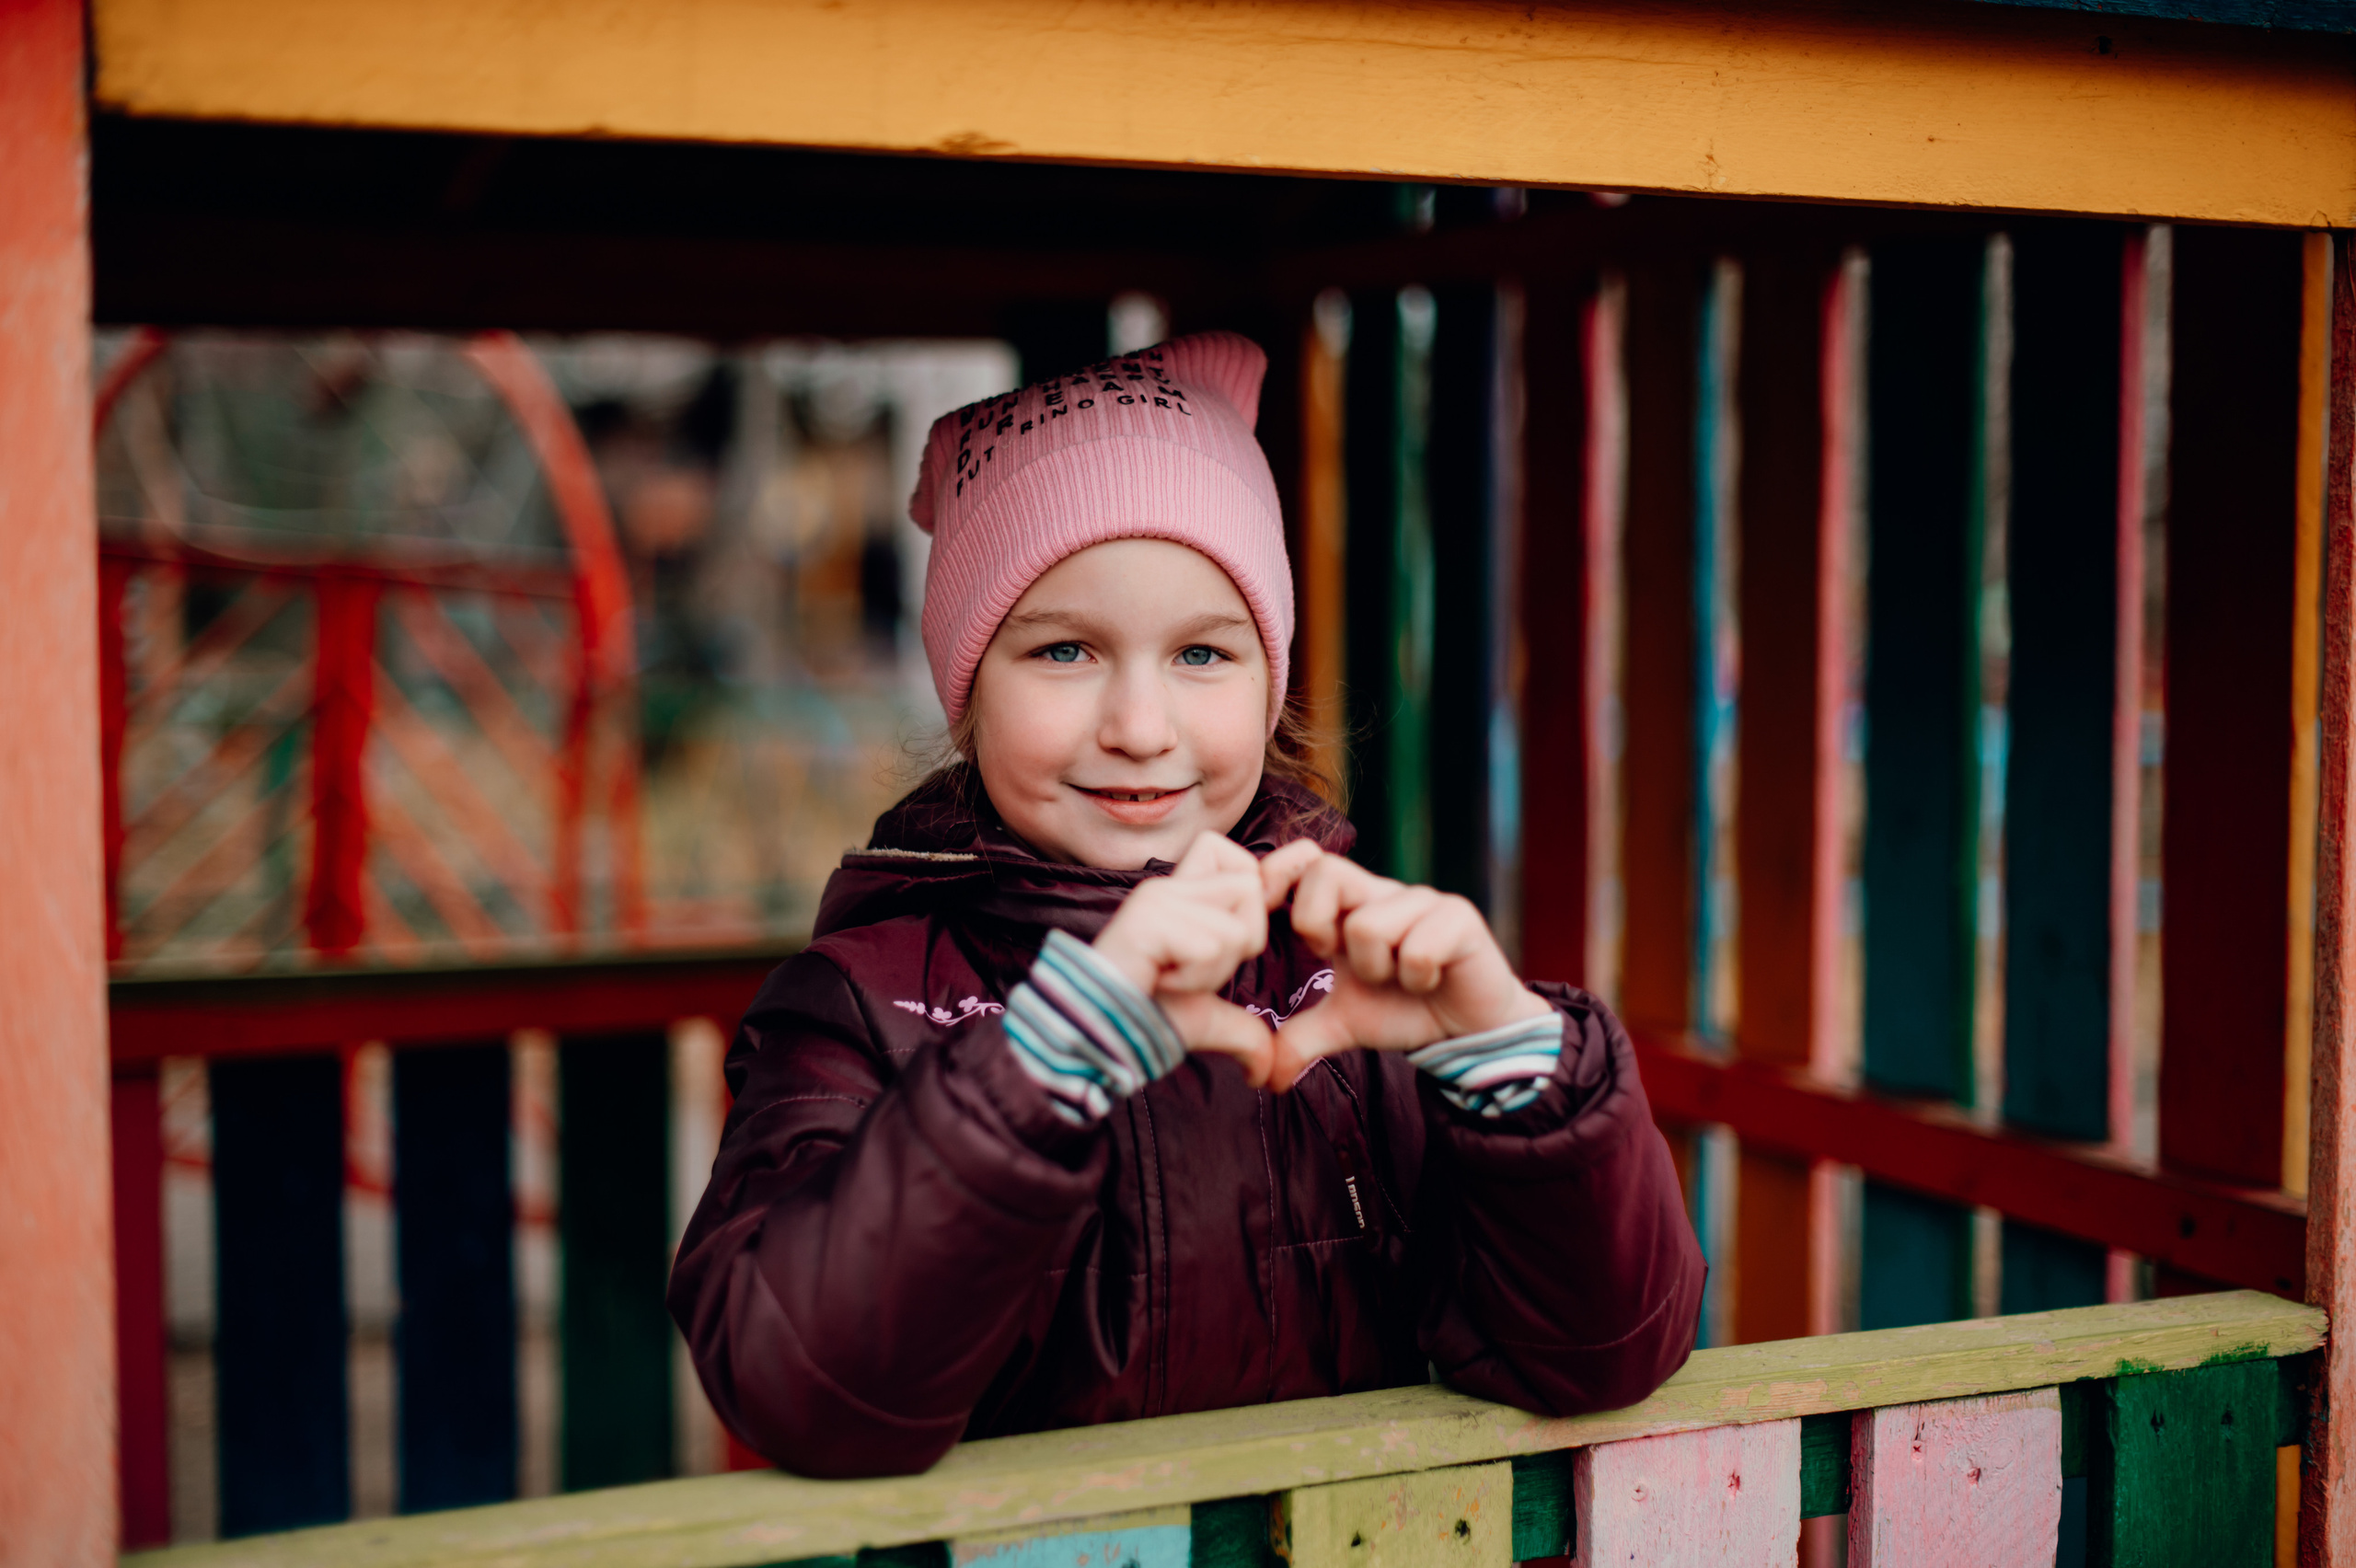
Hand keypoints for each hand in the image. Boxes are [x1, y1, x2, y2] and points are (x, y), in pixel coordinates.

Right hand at [1091, 833, 1323, 1085]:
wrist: (1094, 1038)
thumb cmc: (1145, 1021)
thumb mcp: (1207, 1020)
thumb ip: (1245, 1030)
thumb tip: (1268, 1074)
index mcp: (1182, 896)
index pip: (1241, 859)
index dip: (1259, 890)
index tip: (1242, 937)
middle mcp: (1168, 888)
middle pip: (1250, 889)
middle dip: (1241, 944)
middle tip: (1194, 968)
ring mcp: (1155, 900)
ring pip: (1235, 927)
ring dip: (1213, 971)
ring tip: (1173, 978)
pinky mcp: (1147, 921)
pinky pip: (1210, 947)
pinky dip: (1194, 979)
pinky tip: (1160, 981)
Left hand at [1262, 848, 1553, 1092]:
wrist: (1470, 1029)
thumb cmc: (1406, 1011)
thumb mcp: (1343, 1025)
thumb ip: (1299, 1039)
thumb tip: (1263, 1076)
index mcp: (1349, 907)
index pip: (1307, 862)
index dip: (1280, 876)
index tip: (1268, 917)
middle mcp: (1382, 893)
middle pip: (1327, 873)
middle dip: (1318, 926)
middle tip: (1336, 957)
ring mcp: (1422, 900)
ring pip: (1368, 925)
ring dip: (1377, 969)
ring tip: (1398, 979)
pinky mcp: (1459, 917)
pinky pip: (1418, 948)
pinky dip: (1417, 977)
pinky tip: (1431, 980)